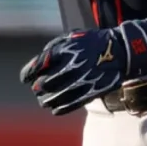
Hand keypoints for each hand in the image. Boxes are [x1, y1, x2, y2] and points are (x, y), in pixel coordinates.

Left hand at [20, 22, 146, 115]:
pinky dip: (58, 109)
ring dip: (46, 100)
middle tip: (37, 88)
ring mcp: (82, 80)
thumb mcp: (73, 37)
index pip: (38, 65)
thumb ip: (53, 48)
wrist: (120, 51)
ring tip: (45, 100)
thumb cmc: (92, 43)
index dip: (28, 74)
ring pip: (54, 98)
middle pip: (43, 84)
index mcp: (66, 48)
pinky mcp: (90, 92)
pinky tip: (55, 108)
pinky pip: (68, 106)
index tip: (26, 78)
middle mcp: (72, 64)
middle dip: (37, 87)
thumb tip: (36, 65)